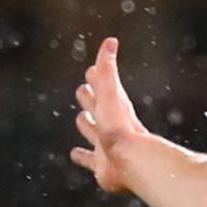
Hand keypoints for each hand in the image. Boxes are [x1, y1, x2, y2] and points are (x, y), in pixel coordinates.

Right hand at [69, 37, 148, 192]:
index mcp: (112, 106)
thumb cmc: (120, 127)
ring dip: (86, 125)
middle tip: (84, 90)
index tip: (93, 68)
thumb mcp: (110, 91)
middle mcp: (108, 125)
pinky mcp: (100, 164)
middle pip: (95, 107)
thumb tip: (110, 42)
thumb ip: (107, 69)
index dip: (96, 76)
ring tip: (82, 119)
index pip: (101, 85)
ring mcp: (104, 144)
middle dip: (89, 98)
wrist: (130, 162)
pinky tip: (76, 155)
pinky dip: (82, 156)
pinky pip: (88, 159)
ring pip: (91, 131)